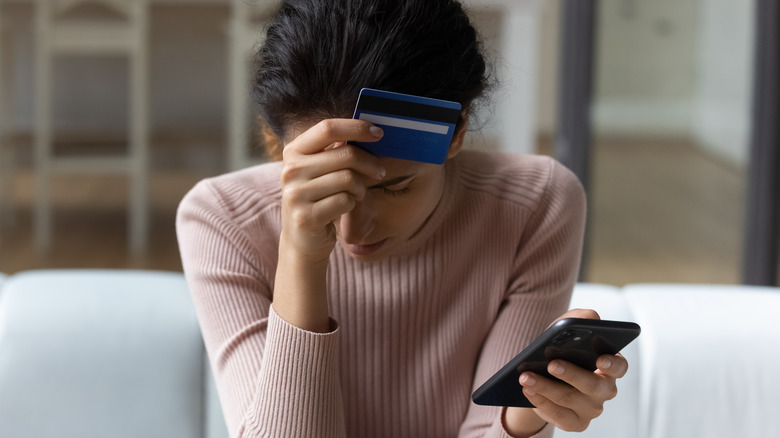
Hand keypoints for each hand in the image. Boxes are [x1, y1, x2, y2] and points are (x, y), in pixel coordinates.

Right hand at [279, 119, 384, 262]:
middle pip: (345, 154)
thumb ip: (336, 150)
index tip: (378, 133)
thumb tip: (369, 130)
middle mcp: (290, 170)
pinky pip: (345, 201)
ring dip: (361, 187)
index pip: (328, 128)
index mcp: (293, 151)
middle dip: (370, 163)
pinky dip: (353, 203)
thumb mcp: (319, 170)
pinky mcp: (306, 217)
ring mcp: (295, 194)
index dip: (356, 128)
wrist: (301, 240)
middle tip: (380, 172)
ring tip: (358, 194)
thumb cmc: (318, 198)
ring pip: (348, 179)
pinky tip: (346, 207)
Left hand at [505, 309, 628, 435]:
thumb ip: (579, 318)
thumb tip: (590, 317)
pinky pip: (559, 416)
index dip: (612, 364)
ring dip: (546, 387)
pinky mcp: (575, 423)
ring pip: (570, 399)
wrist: (540, 377)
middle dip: (571, 374)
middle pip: (593, 385)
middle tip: (551, 364)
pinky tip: (528, 390)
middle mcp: (605, 390)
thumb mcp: (565, 330)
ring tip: (525, 376)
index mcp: (609, 366)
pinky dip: (541, 402)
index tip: (600, 359)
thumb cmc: (558, 349)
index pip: (620, 366)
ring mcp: (591, 409)